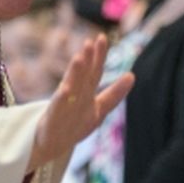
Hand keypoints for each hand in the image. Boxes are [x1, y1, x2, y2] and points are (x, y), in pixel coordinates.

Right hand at [28, 36, 134, 170]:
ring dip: (75, 73)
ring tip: (79, 58)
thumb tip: (132, 75)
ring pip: (71, 87)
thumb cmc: (75, 124)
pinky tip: (65, 90)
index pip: (94, 71)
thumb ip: (114, 94)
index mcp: (86, 92)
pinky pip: (58, 107)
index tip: (101, 37)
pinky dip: (62, 99)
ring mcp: (64, 105)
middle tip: (90, 42)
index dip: (99, 56)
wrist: (51, 145)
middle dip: (87, 59)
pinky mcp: (53, 118)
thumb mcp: (99, 109)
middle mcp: (75, 95)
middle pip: (83, 75)